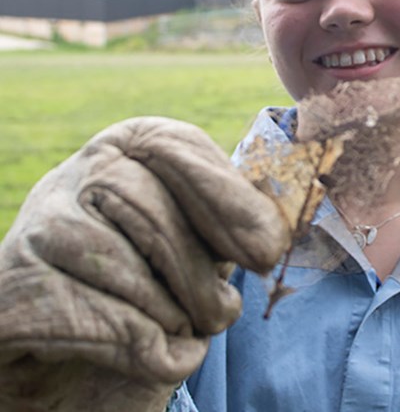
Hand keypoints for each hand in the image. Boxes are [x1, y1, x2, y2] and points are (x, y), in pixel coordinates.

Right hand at [0, 117, 288, 410]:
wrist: (83, 343)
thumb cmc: (154, 278)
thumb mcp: (198, 238)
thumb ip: (228, 223)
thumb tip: (271, 233)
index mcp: (128, 147)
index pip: (174, 147)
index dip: (226, 198)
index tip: (268, 249)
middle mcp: (75, 173)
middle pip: (144, 206)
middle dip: (196, 270)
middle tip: (227, 312)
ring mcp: (37, 224)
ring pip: (115, 262)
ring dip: (171, 311)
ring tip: (191, 330)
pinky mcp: (11, 288)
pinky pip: (86, 314)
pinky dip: (140, 345)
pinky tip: (165, 354)